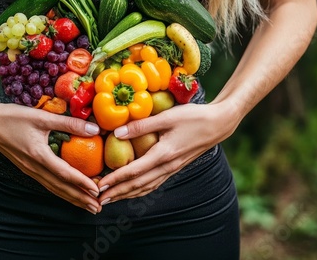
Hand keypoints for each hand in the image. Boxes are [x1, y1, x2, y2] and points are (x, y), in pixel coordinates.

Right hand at [0, 97, 102, 213]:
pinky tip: (68, 193)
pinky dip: (61, 191)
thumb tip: (95, 128)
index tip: (98, 190)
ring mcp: (29, 170)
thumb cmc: (13, 117)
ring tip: (87, 206)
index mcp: (39, 155)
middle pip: (61, 187)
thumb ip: (69, 123)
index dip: (83, 183)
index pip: (65, 174)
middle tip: (98, 208)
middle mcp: (34, 168)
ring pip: (54, 188)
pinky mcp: (27, 168)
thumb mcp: (42, 117)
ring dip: (71, 198)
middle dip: (80, 199)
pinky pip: (47, 184)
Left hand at [97, 102, 237, 204]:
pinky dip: (140, 190)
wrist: (218, 124)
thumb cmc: (193, 117)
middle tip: (98, 199)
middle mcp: (166, 166)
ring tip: (111, 198)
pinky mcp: (175, 167)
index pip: (133, 172)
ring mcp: (172, 169)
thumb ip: (141, 125)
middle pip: (137, 185)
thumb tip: (117, 132)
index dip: (114, 180)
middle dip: (116, 193)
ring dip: (127, 194)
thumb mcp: (166, 117)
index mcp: (163, 155)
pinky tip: (133, 190)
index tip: (99, 186)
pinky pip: (154, 183)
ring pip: (146, 187)